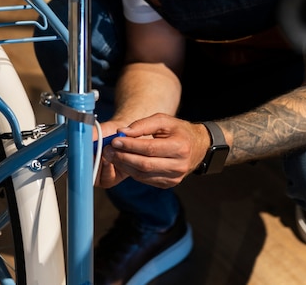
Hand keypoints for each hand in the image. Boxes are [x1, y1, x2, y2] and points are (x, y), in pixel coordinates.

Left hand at [96, 113, 210, 188]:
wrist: (197, 146)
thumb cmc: (178, 130)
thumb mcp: (164, 120)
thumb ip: (143, 124)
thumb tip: (122, 132)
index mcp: (180, 147)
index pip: (150, 148)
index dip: (130, 145)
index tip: (115, 140)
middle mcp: (179, 165)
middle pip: (145, 164)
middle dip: (124, 157)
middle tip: (108, 150)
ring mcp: (174, 178)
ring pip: (143, 174)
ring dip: (124, 165)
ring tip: (112, 156)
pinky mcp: (168, 184)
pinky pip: (145, 179)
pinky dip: (132, 171)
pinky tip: (124, 162)